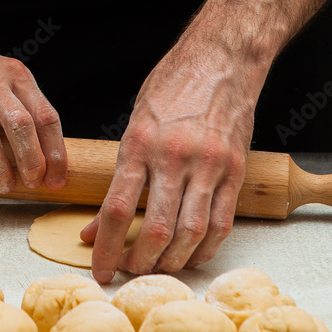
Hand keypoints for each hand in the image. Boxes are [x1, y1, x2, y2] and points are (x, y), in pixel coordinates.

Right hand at [0, 2, 67, 197]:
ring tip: (4, 186)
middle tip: (33, 183)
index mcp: (14, 74)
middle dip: (31, 160)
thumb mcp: (3, 74)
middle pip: (20, 124)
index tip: (56, 178)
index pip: (45, 115)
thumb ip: (23, 105)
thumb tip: (46, 153)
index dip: (55, 152)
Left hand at [80, 23, 267, 281]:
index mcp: (140, 142)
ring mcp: (209, 165)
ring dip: (170, 261)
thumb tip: (95, 224)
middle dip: (137, 262)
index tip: (98, 269)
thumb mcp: (135, 124)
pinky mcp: (236, 170)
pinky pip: (221, 224)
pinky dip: (204, 249)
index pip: (116, 208)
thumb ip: (119, 174)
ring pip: (189, 233)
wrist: (222, 59)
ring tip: (156, 268)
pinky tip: (190, 256)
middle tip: (127, 272)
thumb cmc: (173, 86)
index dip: (104, 247)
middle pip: (153, 229)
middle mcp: (174, 156)